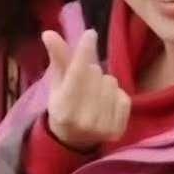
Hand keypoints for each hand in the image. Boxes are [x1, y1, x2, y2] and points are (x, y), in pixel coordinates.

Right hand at [43, 28, 130, 151]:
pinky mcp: (117, 131)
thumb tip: (49, 33)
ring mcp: (102, 127)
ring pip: (111, 83)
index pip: (77, 73)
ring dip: (104, 82)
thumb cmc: (63, 105)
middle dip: (91, 70)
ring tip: (94, 92)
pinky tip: (106, 101)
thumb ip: (57, 59)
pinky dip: (116, 94)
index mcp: (63, 107)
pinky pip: (124, 96)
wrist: (74, 140)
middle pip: (95, 74)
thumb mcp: (56, 83)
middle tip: (84, 81)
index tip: (91, 34)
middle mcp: (83, 119)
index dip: (84, 51)